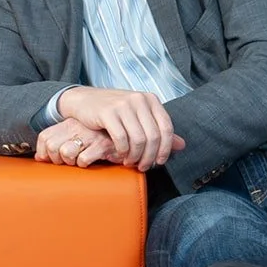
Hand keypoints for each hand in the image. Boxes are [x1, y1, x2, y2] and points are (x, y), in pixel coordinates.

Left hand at [36, 117, 120, 167]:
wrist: (128, 134)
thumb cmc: (99, 140)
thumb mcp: (77, 138)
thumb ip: (58, 143)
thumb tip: (38, 158)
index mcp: (69, 123)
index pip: (44, 138)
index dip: (45, 153)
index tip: (56, 160)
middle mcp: (78, 126)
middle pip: (52, 146)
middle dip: (58, 160)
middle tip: (70, 162)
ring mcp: (90, 134)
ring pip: (65, 152)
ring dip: (72, 162)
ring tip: (82, 161)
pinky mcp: (102, 144)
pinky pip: (83, 159)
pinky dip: (86, 164)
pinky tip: (95, 161)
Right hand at [58, 87, 182, 171]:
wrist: (84, 100)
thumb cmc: (113, 111)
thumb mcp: (138, 116)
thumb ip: (158, 130)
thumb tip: (182, 146)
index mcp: (150, 99)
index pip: (167, 128)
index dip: (165, 149)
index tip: (159, 162)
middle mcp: (139, 99)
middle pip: (153, 136)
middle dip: (149, 156)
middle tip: (142, 166)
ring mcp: (123, 105)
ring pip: (138, 140)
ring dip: (135, 157)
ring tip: (130, 163)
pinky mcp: (108, 112)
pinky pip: (121, 139)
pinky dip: (123, 152)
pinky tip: (120, 155)